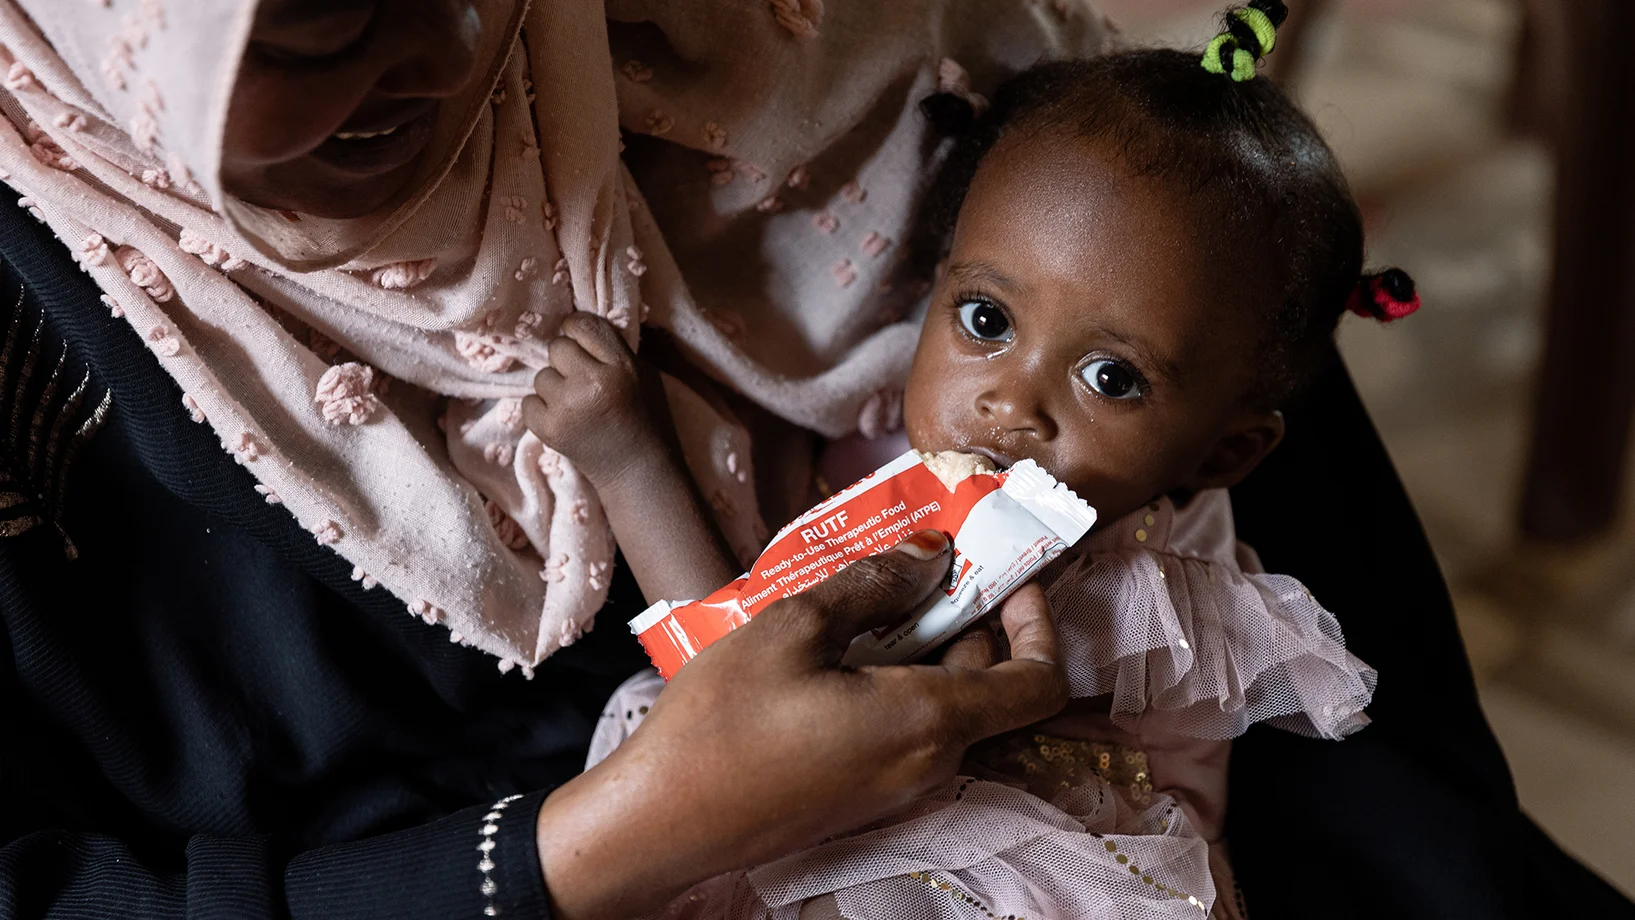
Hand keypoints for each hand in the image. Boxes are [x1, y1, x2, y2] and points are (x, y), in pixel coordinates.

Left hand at [523, 313, 668, 488]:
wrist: (638, 472)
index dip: (578, 332)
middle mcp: (591, 382)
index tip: (582, 345)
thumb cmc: (645, 419)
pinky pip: (528, 402)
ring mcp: (567, 407)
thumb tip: (578, 328)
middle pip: (557, 347)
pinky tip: (564, 420)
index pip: (583, 325)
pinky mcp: (548, 429)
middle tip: (583, 382)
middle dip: (568, 362)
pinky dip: (542, 410)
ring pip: (542, 376)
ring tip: (577, 406)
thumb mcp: (644, 375)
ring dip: (555, 388)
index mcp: (620, 366)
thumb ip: (614, 350)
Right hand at [535, 531, 1068, 918]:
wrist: (658, 823)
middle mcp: (928, 764)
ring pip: (943, 703)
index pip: (1039, 682)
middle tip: (930, 558)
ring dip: (928, 644)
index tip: (1012, 573)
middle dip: (973, 616)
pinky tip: (840, 642)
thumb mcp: (795, 626)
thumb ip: (875, 585)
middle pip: (989, 685)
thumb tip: (933, 554)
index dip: (1041, 622)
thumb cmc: (722, 723)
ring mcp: (895, 787)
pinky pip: (904, 728)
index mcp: (929, 722)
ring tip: (874, 590)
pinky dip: (896, 678)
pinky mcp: (859, 795)